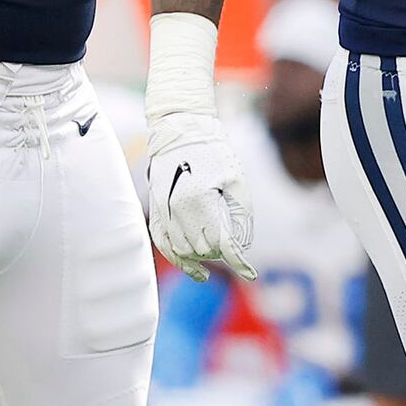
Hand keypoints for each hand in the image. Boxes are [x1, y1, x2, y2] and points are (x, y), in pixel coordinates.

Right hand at [141, 106, 257, 282]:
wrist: (181, 131)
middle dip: (220, 254)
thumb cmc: (214, 153)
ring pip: (180, 251)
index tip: (251, 274)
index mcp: (200, 201)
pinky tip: (191, 266)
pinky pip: (162, 242)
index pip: (221, 243)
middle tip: (234, 250)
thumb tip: (242, 245)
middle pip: (202, 249)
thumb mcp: (237, 181)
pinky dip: (176, 257)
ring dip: (199, 259)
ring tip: (215, 259)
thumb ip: (242, 215)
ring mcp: (162, 210)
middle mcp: (177, 209)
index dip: (238, 261)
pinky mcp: (155, 209)